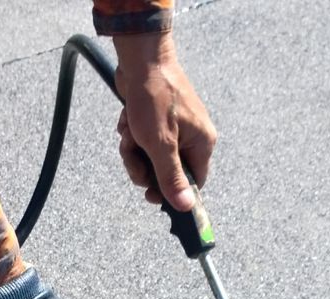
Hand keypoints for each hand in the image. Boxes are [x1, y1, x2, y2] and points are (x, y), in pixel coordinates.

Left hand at [113, 31, 216, 210]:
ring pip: (150, 157)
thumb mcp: (161, 144)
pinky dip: (131, 133)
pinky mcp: (157, 120)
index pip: (193, 183)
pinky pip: (143, 140)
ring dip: (133, 149)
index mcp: (202, 144)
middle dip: (144, 166)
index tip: (151, 195)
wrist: (141, 60)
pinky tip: (128, 119)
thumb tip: (186, 207)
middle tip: (133, 155)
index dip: (172, 192)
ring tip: (129, 131)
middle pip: (167, 172)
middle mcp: (192, 137)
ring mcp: (174, 128)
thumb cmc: (154, 99)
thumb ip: (171, 177)